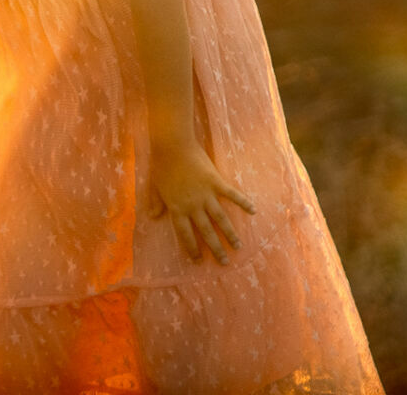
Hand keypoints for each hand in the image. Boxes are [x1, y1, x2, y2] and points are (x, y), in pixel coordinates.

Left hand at [147, 142, 254, 265]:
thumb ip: (155, 202)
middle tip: (224, 263)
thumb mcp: (154, 186)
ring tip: (238, 246)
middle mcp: (193, 206)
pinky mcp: (216, 182)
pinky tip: (253, 211)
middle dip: (216, 249)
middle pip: (206, 232)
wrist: (173, 144)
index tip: (198, 261)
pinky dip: (243, 203)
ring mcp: (206, 195)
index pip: (186, 234)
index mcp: (177, 208)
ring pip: (221, 219)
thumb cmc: (161, 165)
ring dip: (230, 234)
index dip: (192, 249)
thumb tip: (153, 217)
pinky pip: (232, 195)